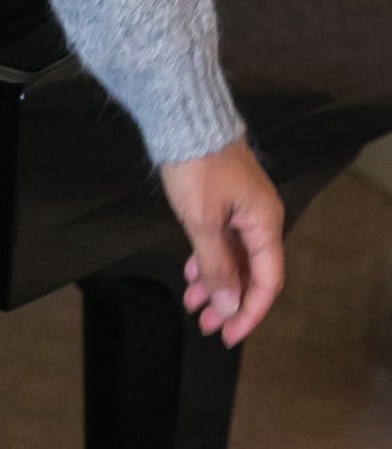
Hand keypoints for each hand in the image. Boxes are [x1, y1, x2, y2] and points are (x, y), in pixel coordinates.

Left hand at [157, 138, 284, 348]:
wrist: (182, 114)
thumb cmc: (195, 164)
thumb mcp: (202, 220)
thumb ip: (216, 265)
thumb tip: (230, 304)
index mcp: (264, 223)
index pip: (267, 281)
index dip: (250, 312)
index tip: (228, 334)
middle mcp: (260, 217)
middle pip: (250, 272)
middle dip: (229, 301)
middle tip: (205, 324)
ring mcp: (242, 207)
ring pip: (234, 257)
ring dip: (215, 282)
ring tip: (192, 304)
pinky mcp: (225, 198)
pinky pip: (222, 239)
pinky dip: (208, 259)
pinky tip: (191, 273)